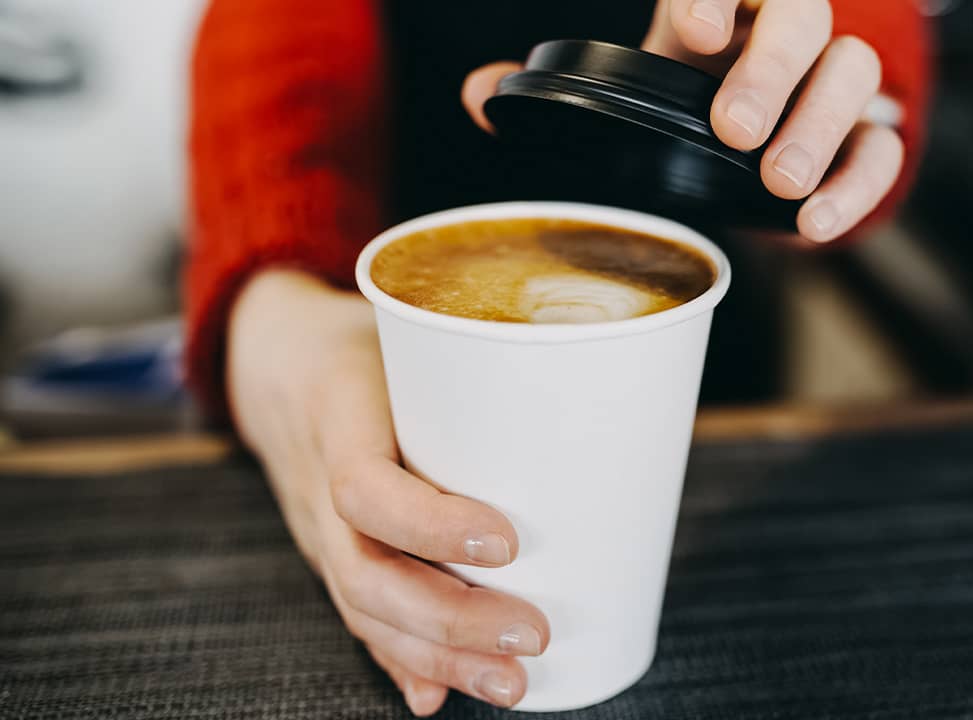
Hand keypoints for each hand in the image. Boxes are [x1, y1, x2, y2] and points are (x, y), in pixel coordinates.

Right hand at [227, 270, 549, 715]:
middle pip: (366, 573)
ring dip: (439, 657)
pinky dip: (401, 662)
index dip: (431, 524)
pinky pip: (359, 616)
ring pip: (363, 609)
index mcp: (337, 416)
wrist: (274, 362)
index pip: (363, 487)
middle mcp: (316, 485)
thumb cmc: (365, 341)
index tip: (508, 541)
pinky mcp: (332, 554)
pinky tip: (438, 698)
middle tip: (533, 634)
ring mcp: (318, 530)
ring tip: (511, 684)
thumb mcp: (407, 331)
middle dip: (451, 619)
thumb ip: (474, 364)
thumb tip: (582, 396)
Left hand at [462, 0, 902, 243]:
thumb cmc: (678, 104)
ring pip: (855, 72)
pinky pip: (883, 148)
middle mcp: (779, 30)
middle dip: (771, 70)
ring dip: (820, 125)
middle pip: (803, 15)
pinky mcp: (860, 137)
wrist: (741, 145)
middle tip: (733, 129)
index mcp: (717, 7)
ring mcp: (827, 81)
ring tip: (780, 183)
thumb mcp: (620, 90)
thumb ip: (554, 91)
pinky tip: (815, 223)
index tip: (691, 29)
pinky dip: (858, 185)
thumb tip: (480, 96)